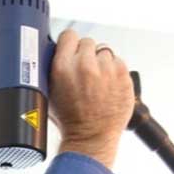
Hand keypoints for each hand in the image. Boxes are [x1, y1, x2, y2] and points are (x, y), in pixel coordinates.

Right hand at [48, 29, 134, 168]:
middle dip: (86, 55)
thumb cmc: (70, 121)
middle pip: (88, 42)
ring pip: (105, 52)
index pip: (69, 35)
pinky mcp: (123, 76)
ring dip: (102, 63)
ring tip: (97, 82)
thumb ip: (55, 68)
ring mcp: (106, 70)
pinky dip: (115, 71)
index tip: (72, 50)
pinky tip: (108, 86)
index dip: (70, 44)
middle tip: (85, 73)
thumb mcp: (50, 93)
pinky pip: (119, 62)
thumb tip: (58, 52)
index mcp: (63, 67)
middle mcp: (85, 65)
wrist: (91, 138)